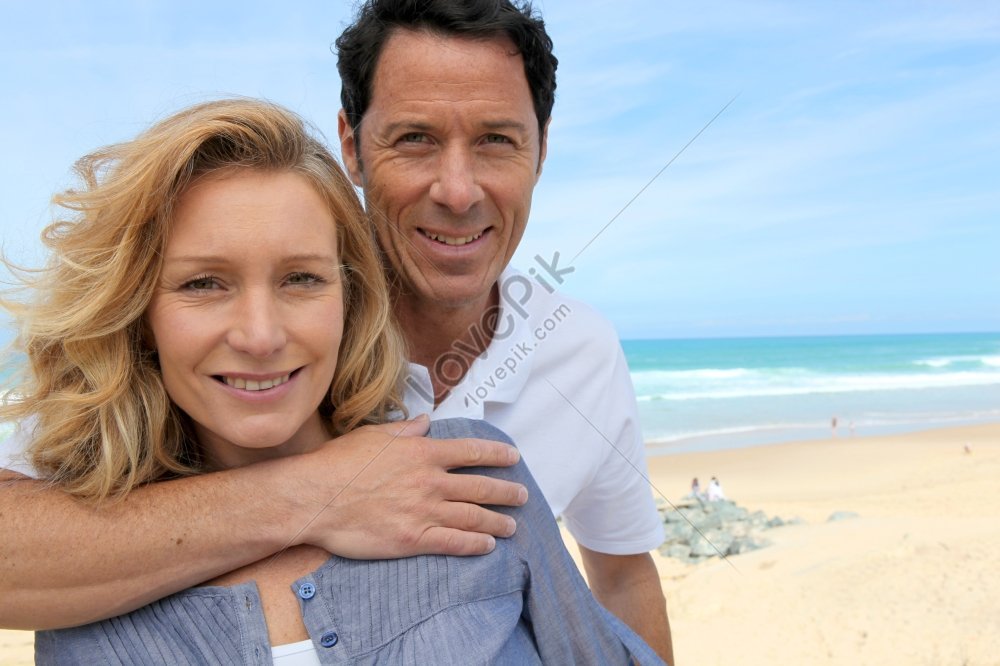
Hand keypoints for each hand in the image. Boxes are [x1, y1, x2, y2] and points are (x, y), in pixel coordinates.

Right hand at [282, 415, 527, 557]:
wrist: (314, 497)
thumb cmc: (339, 464)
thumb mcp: (373, 435)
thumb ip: (405, 430)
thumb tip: (425, 421)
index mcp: (422, 453)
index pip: (471, 452)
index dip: (496, 455)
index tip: (513, 458)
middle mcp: (430, 481)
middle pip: (480, 487)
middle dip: (506, 492)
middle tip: (522, 496)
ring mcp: (424, 512)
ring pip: (473, 517)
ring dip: (497, 522)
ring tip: (512, 526)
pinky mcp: (413, 539)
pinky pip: (453, 542)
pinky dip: (475, 544)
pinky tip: (487, 545)